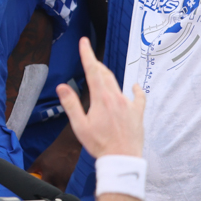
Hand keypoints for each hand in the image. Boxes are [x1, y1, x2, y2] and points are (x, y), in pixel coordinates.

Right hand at [58, 38, 144, 157]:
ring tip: (102, 72)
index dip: (87, 54)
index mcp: (101, 99)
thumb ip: (71, 104)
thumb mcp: (80, 126)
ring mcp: (128, 104)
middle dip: (96, 64)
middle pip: (105, 74)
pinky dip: (136, 90)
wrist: (122, 158)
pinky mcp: (137, 113)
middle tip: (89, 57)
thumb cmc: (99, 144)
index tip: (84, 42)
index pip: (92, 70)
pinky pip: (138, 97)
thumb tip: (62, 87)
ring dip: (108, 76)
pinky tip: (134, 86)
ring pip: (117, 84)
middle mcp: (116, 97)